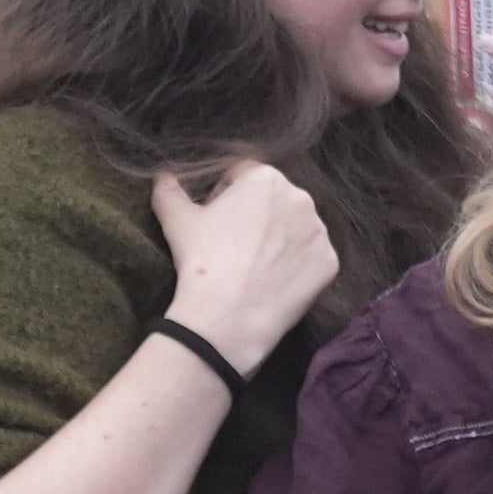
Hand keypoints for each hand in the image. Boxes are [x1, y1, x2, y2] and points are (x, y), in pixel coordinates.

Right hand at [147, 160, 337, 365]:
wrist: (227, 318)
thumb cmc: (201, 261)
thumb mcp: (176, 220)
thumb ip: (168, 190)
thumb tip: (163, 176)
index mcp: (265, 177)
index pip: (242, 175)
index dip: (224, 195)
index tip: (214, 221)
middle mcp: (300, 197)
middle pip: (273, 201)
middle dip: (256, 216)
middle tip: (233, 247)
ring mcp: (319, 231)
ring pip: (295, 229)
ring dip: (278, 240)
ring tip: (254, 267)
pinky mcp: (329, 263)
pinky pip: (310, 259)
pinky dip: (296, 267)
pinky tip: (273, 282)